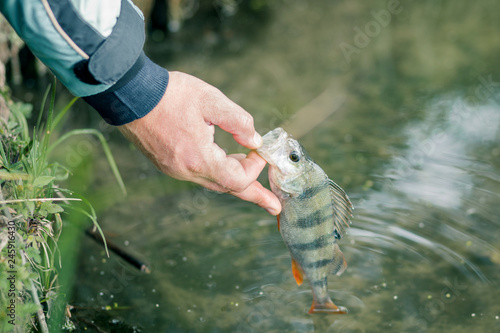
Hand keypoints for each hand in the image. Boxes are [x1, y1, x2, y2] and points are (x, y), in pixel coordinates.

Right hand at [118, 71, 280, 214]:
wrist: (130, 94)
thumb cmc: (170, 94)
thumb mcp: (210, 100)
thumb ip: (238, 121)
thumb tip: (255, 141)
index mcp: (198, 158)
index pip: (237, 180)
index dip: (255, 169)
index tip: (260, 151)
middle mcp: (185, 171)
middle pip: (227, 189)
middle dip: (254, 195)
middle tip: (275, 206)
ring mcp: (174, 169)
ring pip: (213, 182)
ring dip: (235, 180)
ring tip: (255, 180)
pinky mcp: (168, 164)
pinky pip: (199, 175)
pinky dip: (218, 172)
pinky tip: (226, 162)